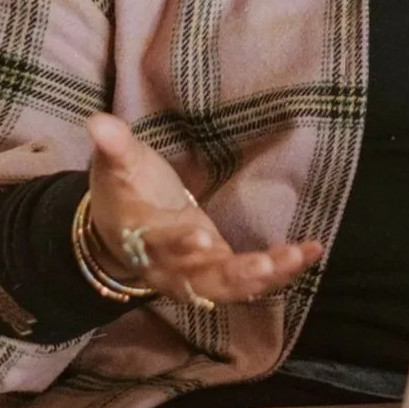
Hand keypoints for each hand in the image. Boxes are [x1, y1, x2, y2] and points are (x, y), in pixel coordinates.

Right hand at [83, 113, 322, 304]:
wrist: (122, 236)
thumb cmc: (125, 194)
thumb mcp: (117, 167)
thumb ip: (114, 147)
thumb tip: (97, 121)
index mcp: (142, 238)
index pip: (159, 245)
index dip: (178, 245)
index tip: (200, 239)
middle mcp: (171, 267)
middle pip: (201, 279)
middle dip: (234, 274)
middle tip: (265, 265)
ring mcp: (198, 276)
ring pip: (231, 286)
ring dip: (267, 276)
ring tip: (298, 256)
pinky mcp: (221, 274)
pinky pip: (252, 280)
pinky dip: (282, 271)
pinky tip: (311, 252)